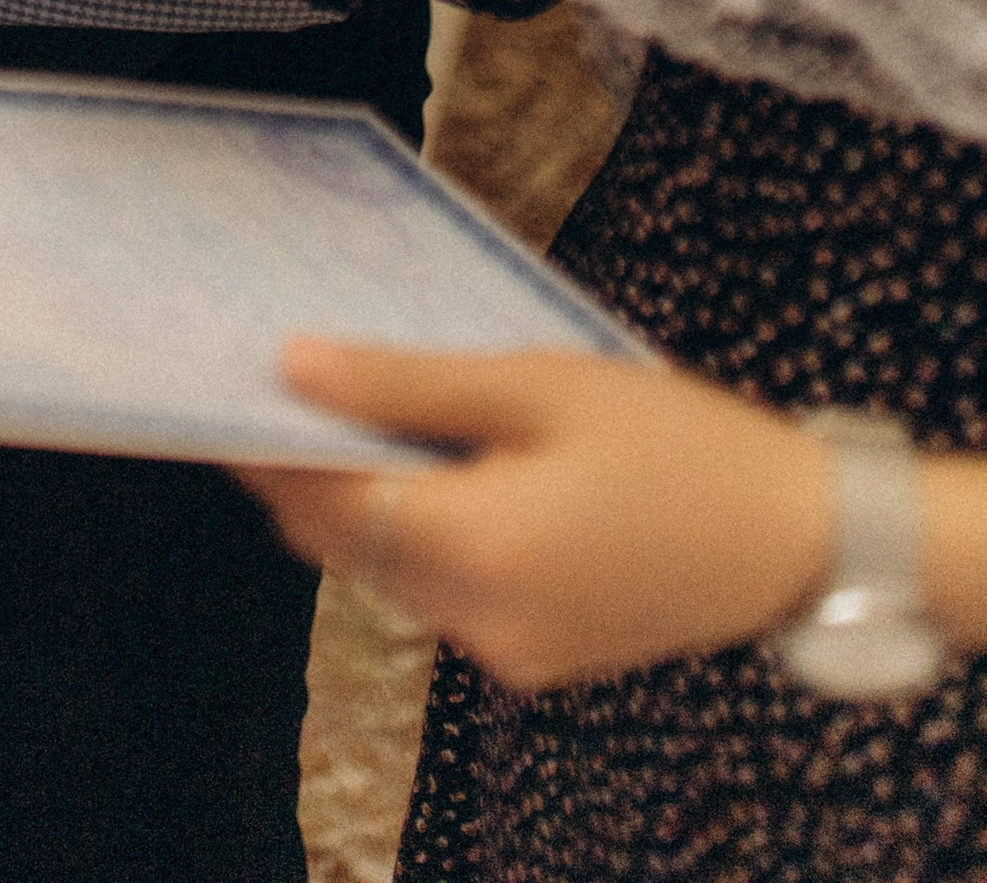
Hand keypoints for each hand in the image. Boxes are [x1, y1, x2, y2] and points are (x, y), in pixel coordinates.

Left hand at [238, 342, 834, 692]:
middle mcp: (476, 619)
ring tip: (343, 404)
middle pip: (345, 541)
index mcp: (473, 550)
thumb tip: (292, 365)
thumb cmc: (675, 441)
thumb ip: (407, 383)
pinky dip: (418, 530)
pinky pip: (444, 589)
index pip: (322, 500)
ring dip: (357, 499)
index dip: (263, 445)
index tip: (215, 385)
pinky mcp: (539, 652)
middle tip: (271, 382)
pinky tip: (427, 459)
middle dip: (300, 469)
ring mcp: (508, 648)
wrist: (801, 537)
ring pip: (389, 568)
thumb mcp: (539, 385)